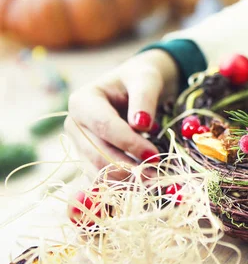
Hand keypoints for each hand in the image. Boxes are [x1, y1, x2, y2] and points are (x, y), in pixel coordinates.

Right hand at [65, 50, 178, 178]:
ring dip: (125, 179)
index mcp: (82, 101)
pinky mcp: (88, 159)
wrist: (135, 85)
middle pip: (98, 154)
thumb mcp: (146, 79)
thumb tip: (140, 124)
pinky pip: (101, 178)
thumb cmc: (140, 79)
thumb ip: (144, 98)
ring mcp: (78, 144)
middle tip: (157, 174)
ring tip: (153, 178)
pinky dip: (121, 184)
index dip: (129, 144)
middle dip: (128, 167)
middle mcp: (74, 124)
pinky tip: (142, 182)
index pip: (105, 127)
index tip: (154, 155)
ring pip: (98, 170)